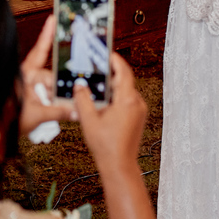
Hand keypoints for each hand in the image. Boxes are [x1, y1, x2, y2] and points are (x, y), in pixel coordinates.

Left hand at [19, 17, 77, 133]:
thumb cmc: (6, 118)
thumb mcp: (35, 115)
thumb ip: (57, 112)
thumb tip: (75, 111)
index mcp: (26, 74)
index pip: (40, 51)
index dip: (47, 35)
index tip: (53, 19)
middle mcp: (28, 78)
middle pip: (52, 77)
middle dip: (62, 89)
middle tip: (74, 98)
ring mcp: (30, 89)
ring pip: (51, 90)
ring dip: (58, 101)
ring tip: (68, 111)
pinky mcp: (31, 99)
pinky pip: (47, 100)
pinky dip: (54, 106)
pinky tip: (63, 114)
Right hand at [73, 52, 146, 170]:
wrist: (119, 166)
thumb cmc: (106, 146)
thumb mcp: (88, 120)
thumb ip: (83, 99)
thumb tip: (79, 85)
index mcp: (127, 101)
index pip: (124, 71)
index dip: (115, 60)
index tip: (106, 53)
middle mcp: (137, 104)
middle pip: (124, 81)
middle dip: (109, 75)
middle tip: (95, 69)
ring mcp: (139, 111)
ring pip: (125, 92)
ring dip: (111, 88)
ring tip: (95, 88)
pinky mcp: (138, 118)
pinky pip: (127, 102)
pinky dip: (116, 98)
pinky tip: (102, 104)